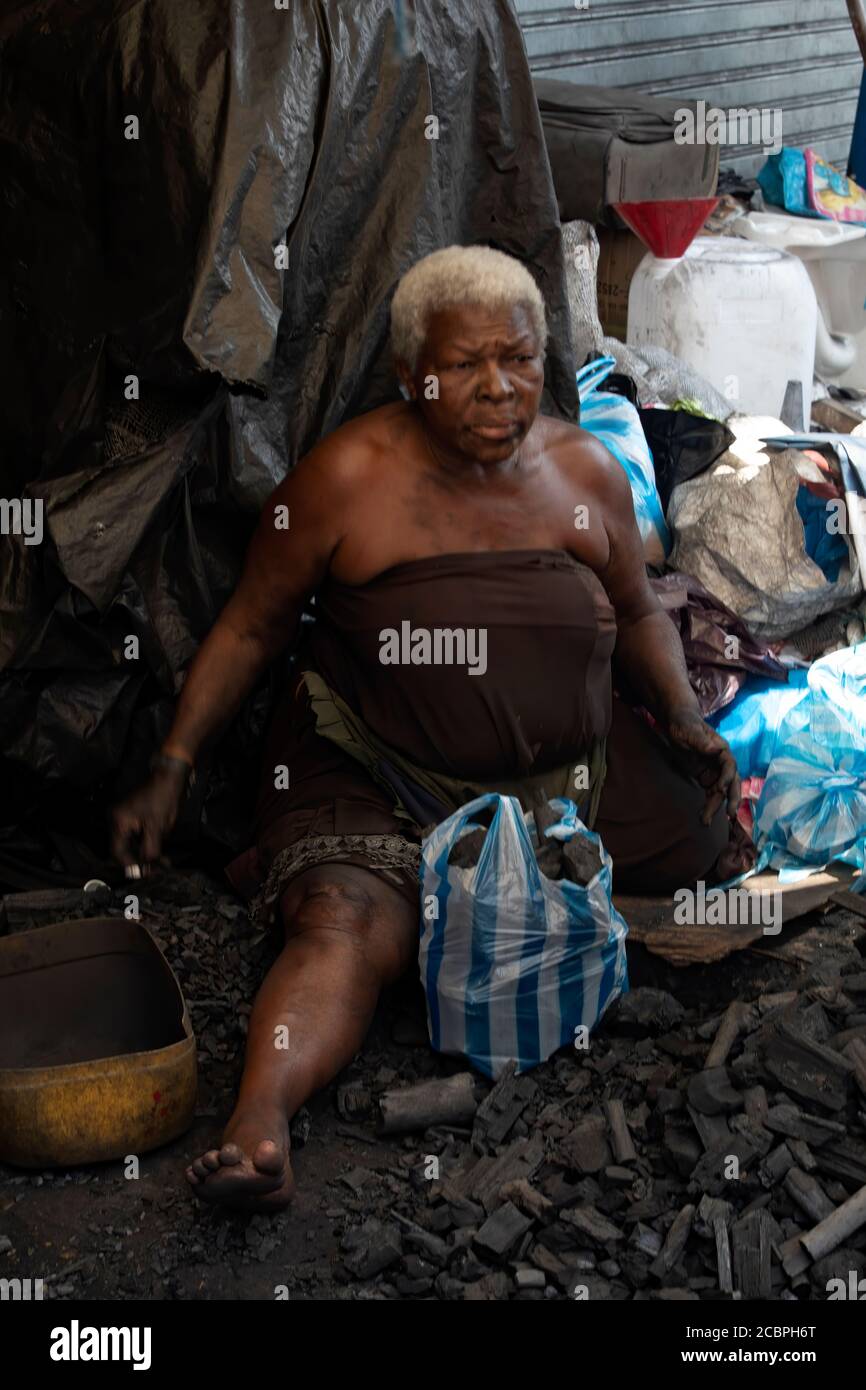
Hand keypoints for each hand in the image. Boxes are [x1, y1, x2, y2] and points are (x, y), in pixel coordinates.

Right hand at [110, 766, 186, 873]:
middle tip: (155, 869)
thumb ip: (150, 850)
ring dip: (144, 853)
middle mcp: (117, 821)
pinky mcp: (132, 817)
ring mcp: (124, 818)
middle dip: (140, 860)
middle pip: (123, 849)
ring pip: (131, 844)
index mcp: (119, 822)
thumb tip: (146, 869)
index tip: (145, 874)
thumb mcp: (157, 827)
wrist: (169, 777)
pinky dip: (146, 844)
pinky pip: (136, 836)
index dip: (131, 865)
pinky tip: (158, 851)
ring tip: (161, 862)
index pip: (118, 852)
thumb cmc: (162, 799)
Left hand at [662, 705, 740, 825]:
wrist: (679, 724)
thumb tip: (716, 750)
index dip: (727, 778)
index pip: (730, 766)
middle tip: (730, 815)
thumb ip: (701, 740)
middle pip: (731, 782)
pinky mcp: (707, 778)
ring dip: (716, 807)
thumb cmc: (685, 724)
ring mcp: (715, 772)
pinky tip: (704, 817)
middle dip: (732, 799)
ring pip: (721, 792)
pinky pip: (711, 794)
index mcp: (722, 750)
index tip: (720, 788)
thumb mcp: (690, 730)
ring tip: (707, 822)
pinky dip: (709, 806)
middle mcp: (722, 763)